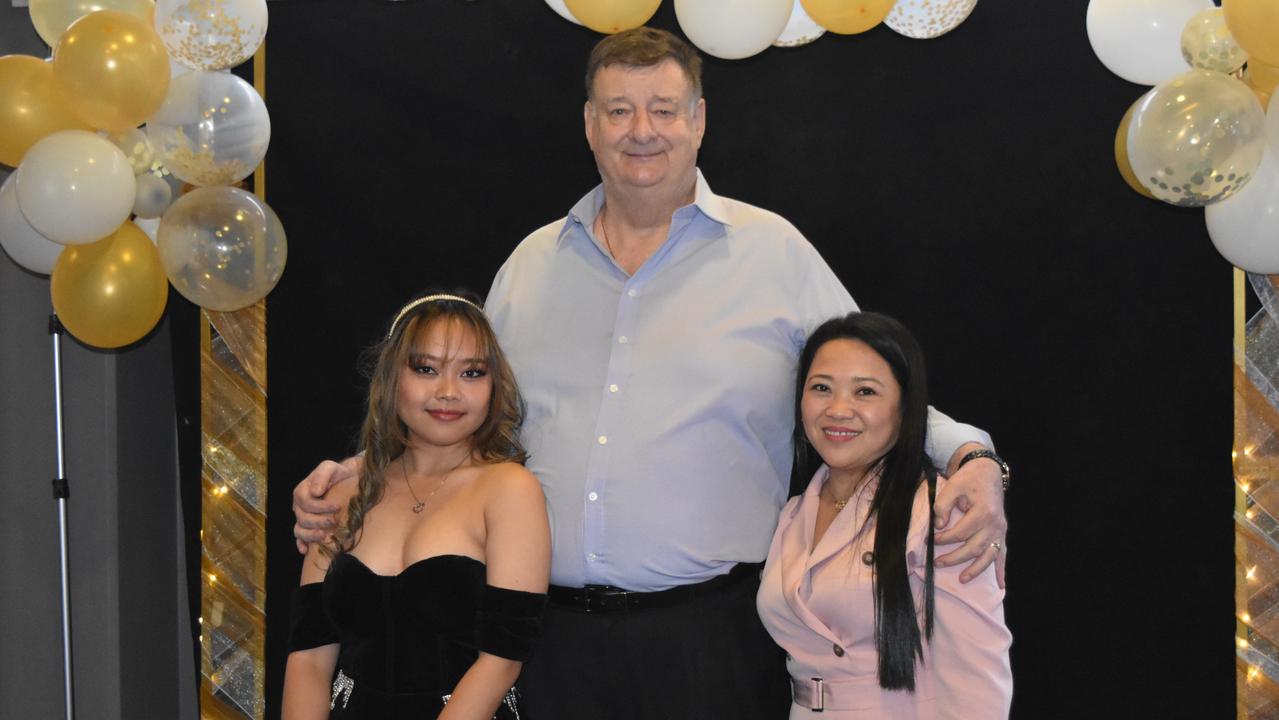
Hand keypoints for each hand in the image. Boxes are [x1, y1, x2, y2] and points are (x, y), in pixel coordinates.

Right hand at [292, 457, 359, 553]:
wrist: (346, 480)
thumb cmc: (337, 473)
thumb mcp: (330, 467)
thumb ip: (322, 475)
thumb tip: (315, 492)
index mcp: (302, 491)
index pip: (306, 502)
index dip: (320, 506)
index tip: (337, 506)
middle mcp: (299, 506)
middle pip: (303, 518)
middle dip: (319, 521)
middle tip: (335, 521)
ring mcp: (303, 518)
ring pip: (299, 530)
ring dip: (310, 535)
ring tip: (324, 536)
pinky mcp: (309, 526)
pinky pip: (300, 538)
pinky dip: (301, 544)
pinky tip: (306, 550)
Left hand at [933, 451, 1006, 586]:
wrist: (987, 471)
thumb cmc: (968, 479)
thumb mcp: (952, 486)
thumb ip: (943, 506)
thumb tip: (939, 526)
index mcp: (983, 512)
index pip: (960, 533)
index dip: (945, 539)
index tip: (932, 539)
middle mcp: (995, 524)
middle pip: (973, 548)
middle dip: (954, 558)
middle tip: (937, 562)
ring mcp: (1000, 530)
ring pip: (988, 555)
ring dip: (976, 569)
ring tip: (962, 579)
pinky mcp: (1002, 532)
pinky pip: (1002, 553)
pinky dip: (1001, 569)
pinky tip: (1001, 584)